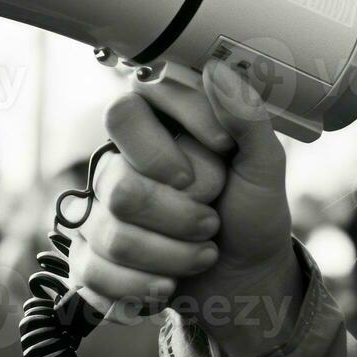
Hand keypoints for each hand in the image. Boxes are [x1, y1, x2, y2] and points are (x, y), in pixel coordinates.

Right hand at [69, 60, 304, 356]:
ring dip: (174, 255)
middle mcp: (119, 164)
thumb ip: (246, 116)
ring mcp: (101, 212)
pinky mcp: (92, 258)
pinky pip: (95, 274)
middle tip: (212, 219)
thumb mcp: (264, 164)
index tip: (224, 147)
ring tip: (203, 251)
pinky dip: (144, 287)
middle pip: (121, 184)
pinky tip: (169, 283)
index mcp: (154, 129)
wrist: (245, 277)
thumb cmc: (251, 212)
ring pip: (114, 234)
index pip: (128, 110)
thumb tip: (215, 69)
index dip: (175, 132)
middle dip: (180, 213)